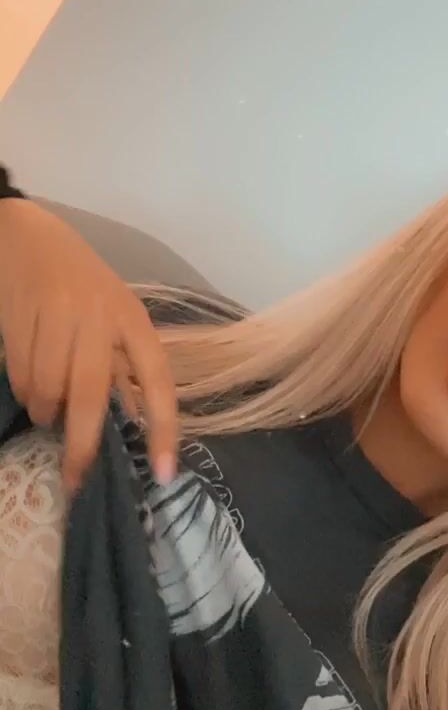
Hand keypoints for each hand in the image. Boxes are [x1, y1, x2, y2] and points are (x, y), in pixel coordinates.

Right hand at [0, 198, 177, 492]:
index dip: (164, 428)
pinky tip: (27, 386)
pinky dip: (23, 391)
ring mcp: (57, 313)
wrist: (23, 232)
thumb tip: (130, 421)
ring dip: (44, 413)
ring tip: (45, 413)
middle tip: (74, 477)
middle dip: (81, 444)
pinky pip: (20, 373)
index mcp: (133, 318)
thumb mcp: (112, 315)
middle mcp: (100, 315)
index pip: (158, 380)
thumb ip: (120, 365)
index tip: (164, 473)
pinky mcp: (20, 314)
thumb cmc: (78, 280)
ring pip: (47, 388)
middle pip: (89, 394)